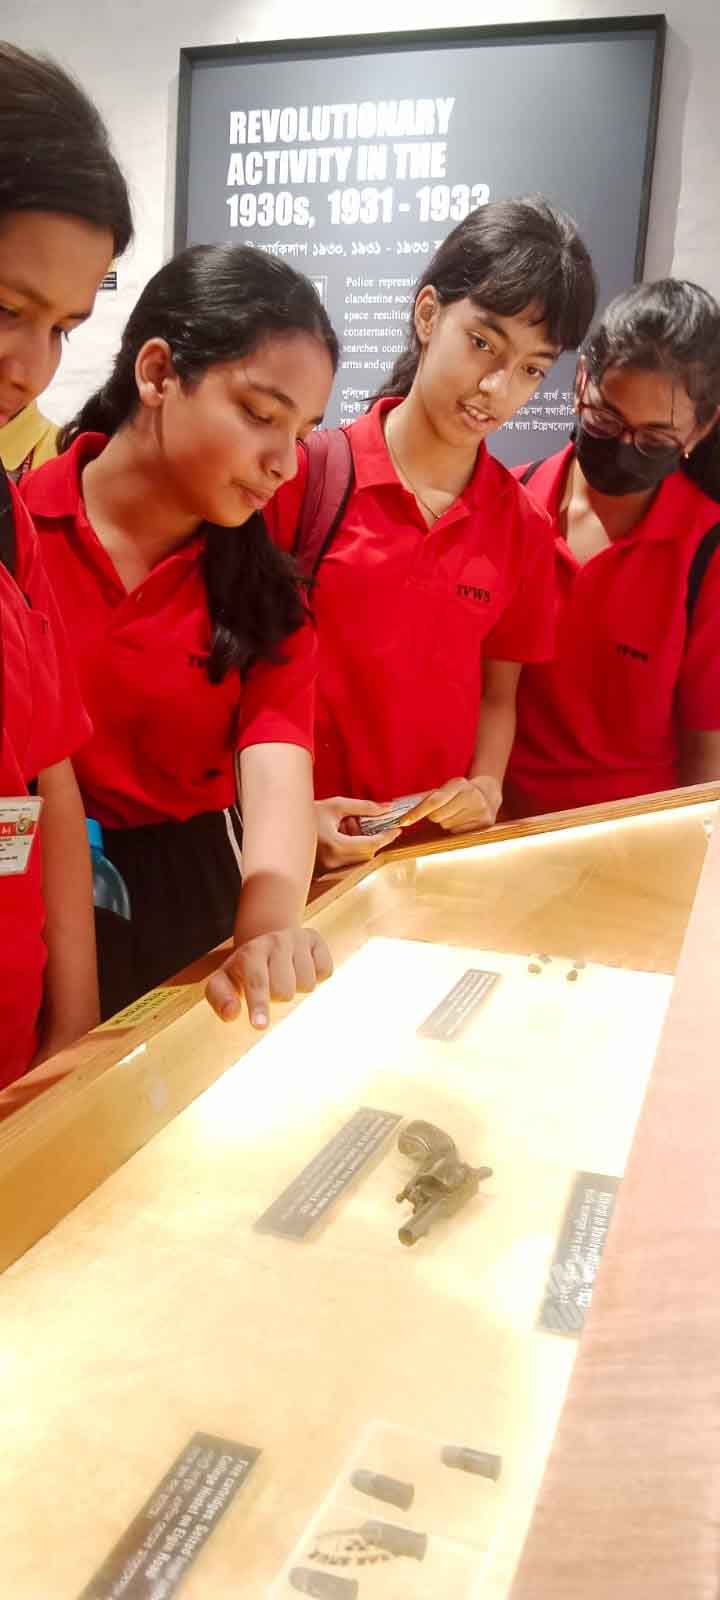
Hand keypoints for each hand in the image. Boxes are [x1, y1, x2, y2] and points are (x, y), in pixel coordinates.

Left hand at [206, 927, 332, 1027]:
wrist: (267, 939)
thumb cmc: (244, 969)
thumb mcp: (224, 980)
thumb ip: (220, 998)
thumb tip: (231, 1014)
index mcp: (250, 953)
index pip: (256, 981)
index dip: (258, 1004)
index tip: (260, 1026)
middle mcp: (275, 941)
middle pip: (285, 990)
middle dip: (279, 997)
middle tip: (272, 987)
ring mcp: (297, 938)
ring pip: (307, 984)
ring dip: (298, 988)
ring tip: (287, 977)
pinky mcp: (316, 940)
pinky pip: (325, 972)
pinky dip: (316, 977)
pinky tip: (302, 969)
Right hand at [315, 797, 401, 870]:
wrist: (283, 825)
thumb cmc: (308, 814)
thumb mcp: (336, 806)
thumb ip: (364, 807)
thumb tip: (386, 808)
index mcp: (336, 846)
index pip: (371, 845)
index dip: (387, 837)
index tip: (397, 829)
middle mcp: (333, 862)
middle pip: (367, 854)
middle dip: (373, 839)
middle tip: (370, 823)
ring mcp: (328, 870)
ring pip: (358, 860)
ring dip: (361, 844)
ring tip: (348, 826)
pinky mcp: (324, 872)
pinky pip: (347, 863)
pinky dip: (351, 850)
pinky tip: (341, 835)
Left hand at [397, 776, 501, 833]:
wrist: (488, 794)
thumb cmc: (461, 792)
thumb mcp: (448, 788)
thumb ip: (430, 798)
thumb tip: (406, 814)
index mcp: (459, 784)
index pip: (434, 801)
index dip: (417, 812)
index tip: (403, 821)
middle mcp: (471, 796)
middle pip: (438, 817)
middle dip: (435, 816)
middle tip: (444, 809)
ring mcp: (480, 811)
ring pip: (447, 826)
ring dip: (447, 822)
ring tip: (457, 814)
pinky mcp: (485, 824)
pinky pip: (458, 833)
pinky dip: (456, 828)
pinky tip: (464, 820)